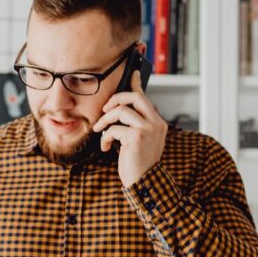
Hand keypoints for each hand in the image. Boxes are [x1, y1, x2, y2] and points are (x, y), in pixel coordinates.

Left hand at [92, 69, 167, 186]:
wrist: (144, 184)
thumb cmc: (138, 164)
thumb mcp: (139, 142)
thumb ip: (134, 126)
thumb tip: (118, 112)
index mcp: (158, 123)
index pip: (145, 97)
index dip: (137, 83)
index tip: (131, 73)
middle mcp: (156, 124)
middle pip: (134, 97)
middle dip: (115, 100)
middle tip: (104, 111)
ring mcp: (148, 129)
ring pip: (121, 111)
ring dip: (105, 120)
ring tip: (99, 131)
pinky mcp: (137, 137)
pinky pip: (114, 128)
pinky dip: (105, 137)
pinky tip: (105, 147)